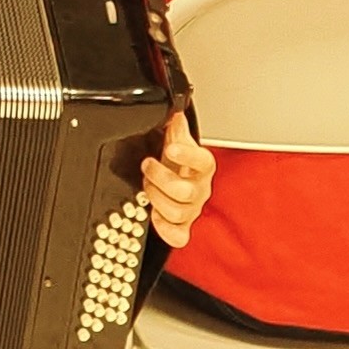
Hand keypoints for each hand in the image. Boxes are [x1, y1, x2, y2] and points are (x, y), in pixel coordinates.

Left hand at [139, 112, 216, 245]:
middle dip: (161, 178)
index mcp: (202, 167)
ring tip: (146, 186)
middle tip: (146, 166)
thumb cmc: (180, 164)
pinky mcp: (182, 227)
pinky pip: (179, 236)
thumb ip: (176, 129)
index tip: (171, 148)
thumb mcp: (177, 142)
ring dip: (157, 198)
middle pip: (185, 191)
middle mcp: (199, 190)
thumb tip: (175, 112)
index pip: (202, 161)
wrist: (182, 181)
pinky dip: (165, 228)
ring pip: (178, 212)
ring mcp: (191, 209)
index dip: (187, 155)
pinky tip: (154, 215)